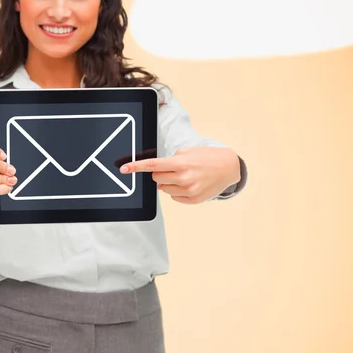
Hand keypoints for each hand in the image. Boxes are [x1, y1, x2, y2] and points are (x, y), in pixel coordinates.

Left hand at [120, 147, 240, 203]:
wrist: (228, 167)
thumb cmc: (206, 157)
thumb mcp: (187, 152)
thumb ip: (169, 162)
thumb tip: (157, 178)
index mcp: (181, 163)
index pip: (153, 165)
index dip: (136, 167)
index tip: (124, 169)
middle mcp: (184, 178)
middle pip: (156, 178)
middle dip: (160, 173)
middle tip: (174, 168)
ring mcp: (189, 191)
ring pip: (164, 189)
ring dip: (169, 182)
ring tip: (185, 176)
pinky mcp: (194, 200)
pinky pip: (174, 197)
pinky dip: (178, 191)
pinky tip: (190, 184)